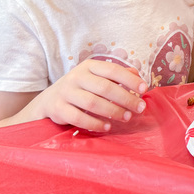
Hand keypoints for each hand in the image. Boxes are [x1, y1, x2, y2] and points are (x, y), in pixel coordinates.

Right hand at [30, 60, 146, 131]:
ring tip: (127, 118)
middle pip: (105, 87)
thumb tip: (138, 75)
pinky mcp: (58, 108)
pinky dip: (94, 123)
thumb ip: (115, 76)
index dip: (129, 79)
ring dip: (113, 111)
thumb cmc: (80, 88)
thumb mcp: (95, 77)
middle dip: (125, 98)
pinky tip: (107, 127)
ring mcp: (66, 92)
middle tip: (140, 108)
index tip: (144, 89)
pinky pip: (78, 117)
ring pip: (93, 103)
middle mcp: (76, 76)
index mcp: (88, 66)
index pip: (112, 70)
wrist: (49, 100)